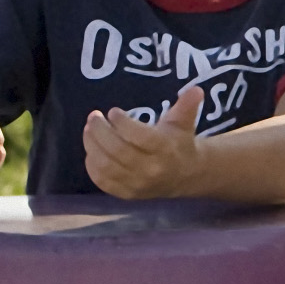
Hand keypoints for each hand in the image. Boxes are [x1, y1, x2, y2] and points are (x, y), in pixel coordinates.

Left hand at [84, 85, 204, 198]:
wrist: (186, 176)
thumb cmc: (179, 142)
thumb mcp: (184, 122)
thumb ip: (187, 105)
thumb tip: (195, 89)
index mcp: (166, 150)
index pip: (140, 137)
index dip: (122, 123)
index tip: (113, 111)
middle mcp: (152, 170)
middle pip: (118, 151)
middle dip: (101, 131)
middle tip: (94, 117)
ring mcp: (138, 184)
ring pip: (106, 166)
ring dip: (92, 146)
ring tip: (89, 129)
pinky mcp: (127, 194)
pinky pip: (103, 181)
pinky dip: (92, 165)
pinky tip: (91, 150)